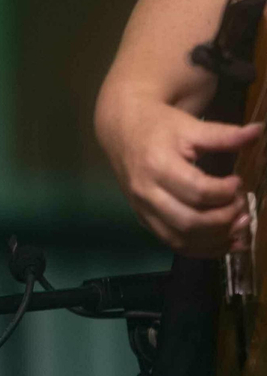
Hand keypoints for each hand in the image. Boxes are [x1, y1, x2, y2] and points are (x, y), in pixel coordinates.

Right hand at [101, 97, 259, 255]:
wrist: (121, 132)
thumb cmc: (157, 126)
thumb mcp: (189, 126)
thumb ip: (224, 135)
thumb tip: (257, 131)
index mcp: (157, 166)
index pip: (197, 191)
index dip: (225, 192)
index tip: (238, 181)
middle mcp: (146, 193)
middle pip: (189, 221)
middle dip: (224, 219)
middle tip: (241, 205)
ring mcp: (143, 209)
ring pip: (181, 239)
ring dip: (216, 239)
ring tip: (239, 225)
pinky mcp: (145, 219)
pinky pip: (173, 244)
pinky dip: (202, 249)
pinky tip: (225, 242)